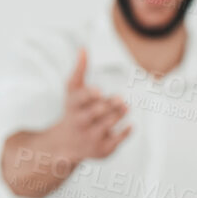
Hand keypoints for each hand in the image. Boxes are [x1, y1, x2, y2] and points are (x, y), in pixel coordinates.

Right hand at [50, 47, 130, 163]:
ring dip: (117, 116)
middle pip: (95, 113)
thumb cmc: (74, 110)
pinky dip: (123, 133)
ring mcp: (90, 137)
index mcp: (73, 106)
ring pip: (106, 126)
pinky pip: (114, 141)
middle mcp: (80, 123)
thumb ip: (79, 70)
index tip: (98, 91)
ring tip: (126, 107)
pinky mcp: (101, 149)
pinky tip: (130, 125)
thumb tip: (83, 48)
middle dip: (108, 106)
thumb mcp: (72, 91)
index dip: (89, 96)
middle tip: (120, 99)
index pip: (80, 100)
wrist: (66, 144)